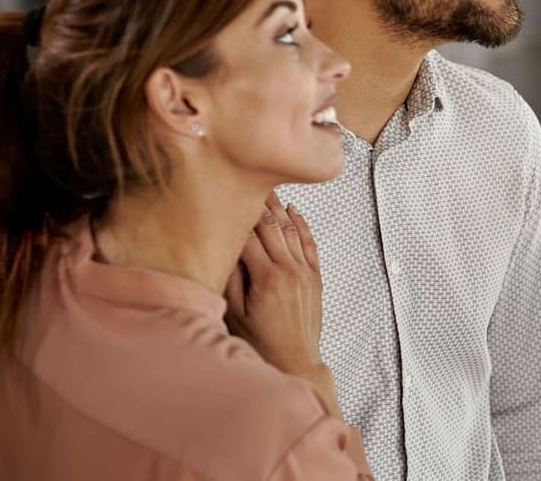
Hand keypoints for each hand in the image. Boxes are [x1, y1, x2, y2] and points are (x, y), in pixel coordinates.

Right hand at [225, 194, 337, 413]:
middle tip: (247, 179)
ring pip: (292, 230)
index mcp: (266, 278)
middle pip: (271, 226)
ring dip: (279, 208)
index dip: (237, 213)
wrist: (295, 361)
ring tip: (266, 188)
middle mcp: (289, 270)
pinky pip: (310, 244)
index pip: (249, 235)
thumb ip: (230, 278)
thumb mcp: (234, 313)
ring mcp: (306, 273)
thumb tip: (224, 246)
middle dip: (258, 203)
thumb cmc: (259, 342)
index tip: (226, 194)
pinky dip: (302, 224)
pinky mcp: (316, 278)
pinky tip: (293, 210)